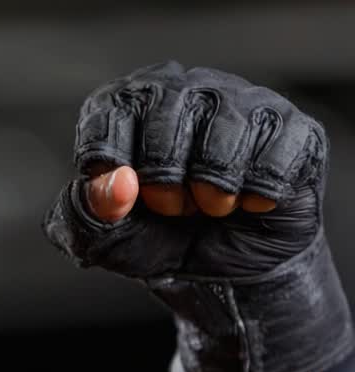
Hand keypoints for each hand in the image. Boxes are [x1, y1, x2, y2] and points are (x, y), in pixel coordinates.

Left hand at [43, 62, 352, 371]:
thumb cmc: (155, 239)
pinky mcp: (294, 129)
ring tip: (210, 204)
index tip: (121, 196)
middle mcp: (186, 87)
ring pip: (225, 134)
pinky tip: (249, 202)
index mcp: (128, 102)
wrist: (221, 275)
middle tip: (172, 206)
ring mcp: (245, 102)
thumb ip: (86, 210)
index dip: (111, 165)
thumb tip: (119, 183)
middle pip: (167, 115)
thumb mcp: (102, 235)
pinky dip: (255, 197)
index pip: (107, 112)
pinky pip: (274, 158)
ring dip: (212, 190)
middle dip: (163, 181)